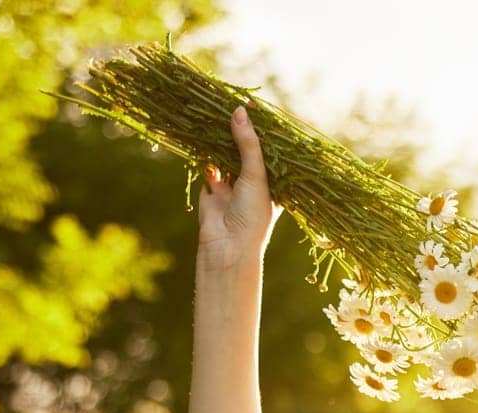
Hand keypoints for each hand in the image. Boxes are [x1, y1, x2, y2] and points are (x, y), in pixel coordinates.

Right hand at [197, 105, 283, 271]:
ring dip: (222, 134)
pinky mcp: (213, 184)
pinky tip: (202, 128)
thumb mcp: (256, 176)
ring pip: (227, 151)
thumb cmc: (252, 215)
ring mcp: (233, 181)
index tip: (257, 104)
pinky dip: (205, 147)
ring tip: (217, 109)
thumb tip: (240, 111)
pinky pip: (208, 161)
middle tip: (233, 101)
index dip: (264, 128)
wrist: (226, 247)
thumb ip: (248, 144)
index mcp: (275, 180)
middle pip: (247, 147)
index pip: (271, 148)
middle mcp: (255, 179)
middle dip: (241, 128)